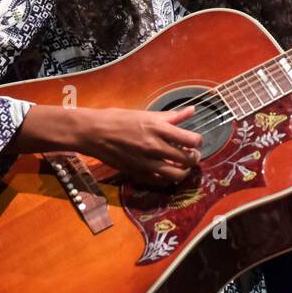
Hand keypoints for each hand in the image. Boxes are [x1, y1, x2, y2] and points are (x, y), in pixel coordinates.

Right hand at [84, 105, 203, 186]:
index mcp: (158, 128)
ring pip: (177, 175)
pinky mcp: (137, 172)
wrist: (94, 132)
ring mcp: (146, 161)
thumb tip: (192, 110)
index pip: (191, 140)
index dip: (198, 142)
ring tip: (183, 166)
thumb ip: (171, 116)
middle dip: (195, 157)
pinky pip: (160, 182)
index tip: (195, 141)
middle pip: (187, 159)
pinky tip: (167, 171)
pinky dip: (168, 179)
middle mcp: (154, 146)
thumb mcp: (145, 113)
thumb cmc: (118, 119)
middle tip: (192, 154)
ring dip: (185, 171)